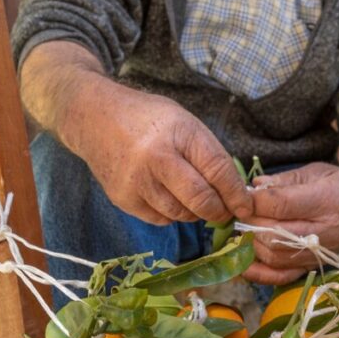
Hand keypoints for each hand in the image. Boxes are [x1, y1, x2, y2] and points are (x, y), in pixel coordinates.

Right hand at [59, 77, 252, 225]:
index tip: (246, 206)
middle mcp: (157, 157)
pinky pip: (160, 219)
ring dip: (195, 213)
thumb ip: (207, 152)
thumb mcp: (183, 121)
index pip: (217, 170)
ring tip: (194, 199)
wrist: (92, 118)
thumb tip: (235, 191)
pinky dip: (172, 214)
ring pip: (181, 214)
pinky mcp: (123, 198)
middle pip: (200, 199)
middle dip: (219, 211)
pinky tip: (168, 197)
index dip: (236, 194)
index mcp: (179, 132)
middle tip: (225, 212)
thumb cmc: (147, 118)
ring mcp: (138, 181)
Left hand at [242, 143, 338, 284]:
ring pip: (273, 255)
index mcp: (327, 200)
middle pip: (274, 233)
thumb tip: (254, 187)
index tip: (243, 194)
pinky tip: (243, 262)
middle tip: (243, 211)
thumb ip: (283, 180)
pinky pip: (281, 277)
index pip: (280, 205)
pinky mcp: (312, 267)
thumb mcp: (316, 172)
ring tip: (246, 227)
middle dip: (250, 222)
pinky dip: (258, 272)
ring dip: (252, 242)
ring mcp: (319, 254)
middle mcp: (325, 231)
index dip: (254, 201)